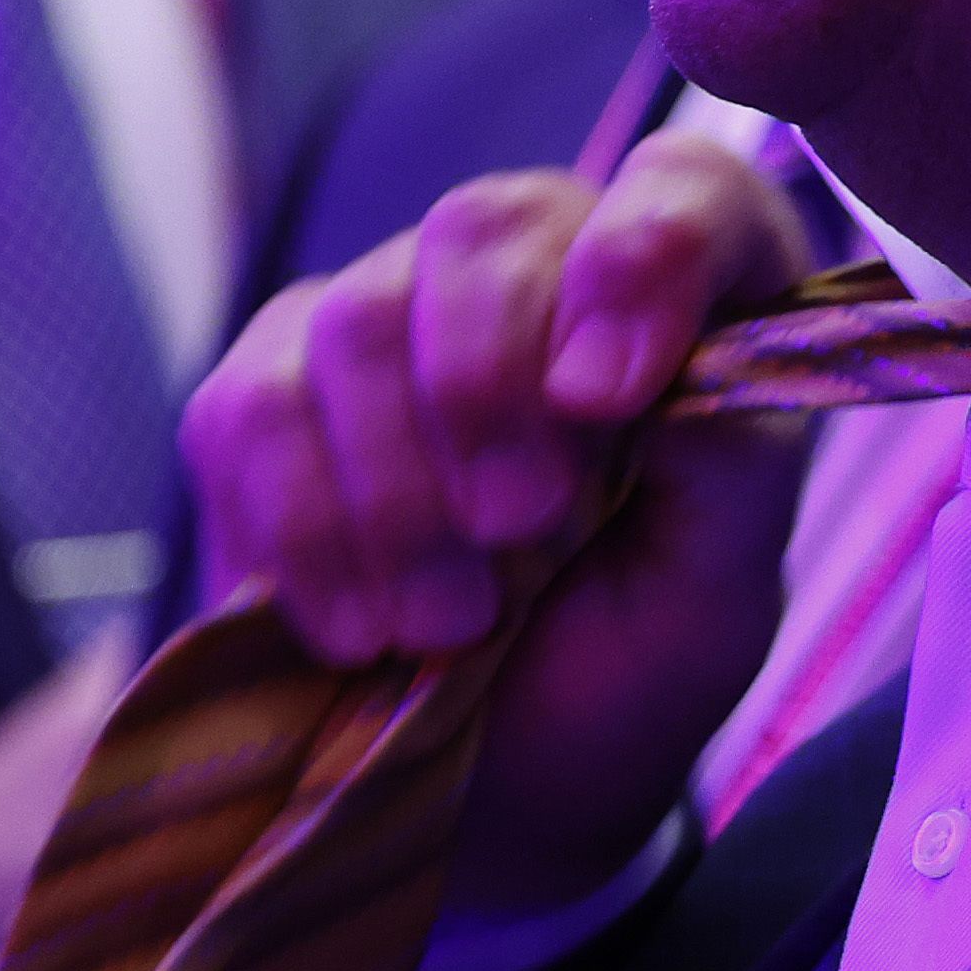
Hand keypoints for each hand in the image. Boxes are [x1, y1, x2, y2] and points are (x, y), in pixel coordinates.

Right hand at [184, 143, 822, 922]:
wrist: (495, 781)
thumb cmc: (623, 665)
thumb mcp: (714, 593)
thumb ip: (722, 471)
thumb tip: (665, 382)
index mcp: (689, 294)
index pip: (684, 189)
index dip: (639, 264)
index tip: (605, 398)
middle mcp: (533, 267)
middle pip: (482, 230)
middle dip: (485, 390)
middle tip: (515, 533)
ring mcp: (383, 315)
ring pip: (353, 323)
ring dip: (396, 494)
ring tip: (448, 624)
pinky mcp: (259, 392)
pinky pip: (247, 412)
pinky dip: (302, 534)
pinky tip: (358, 627)